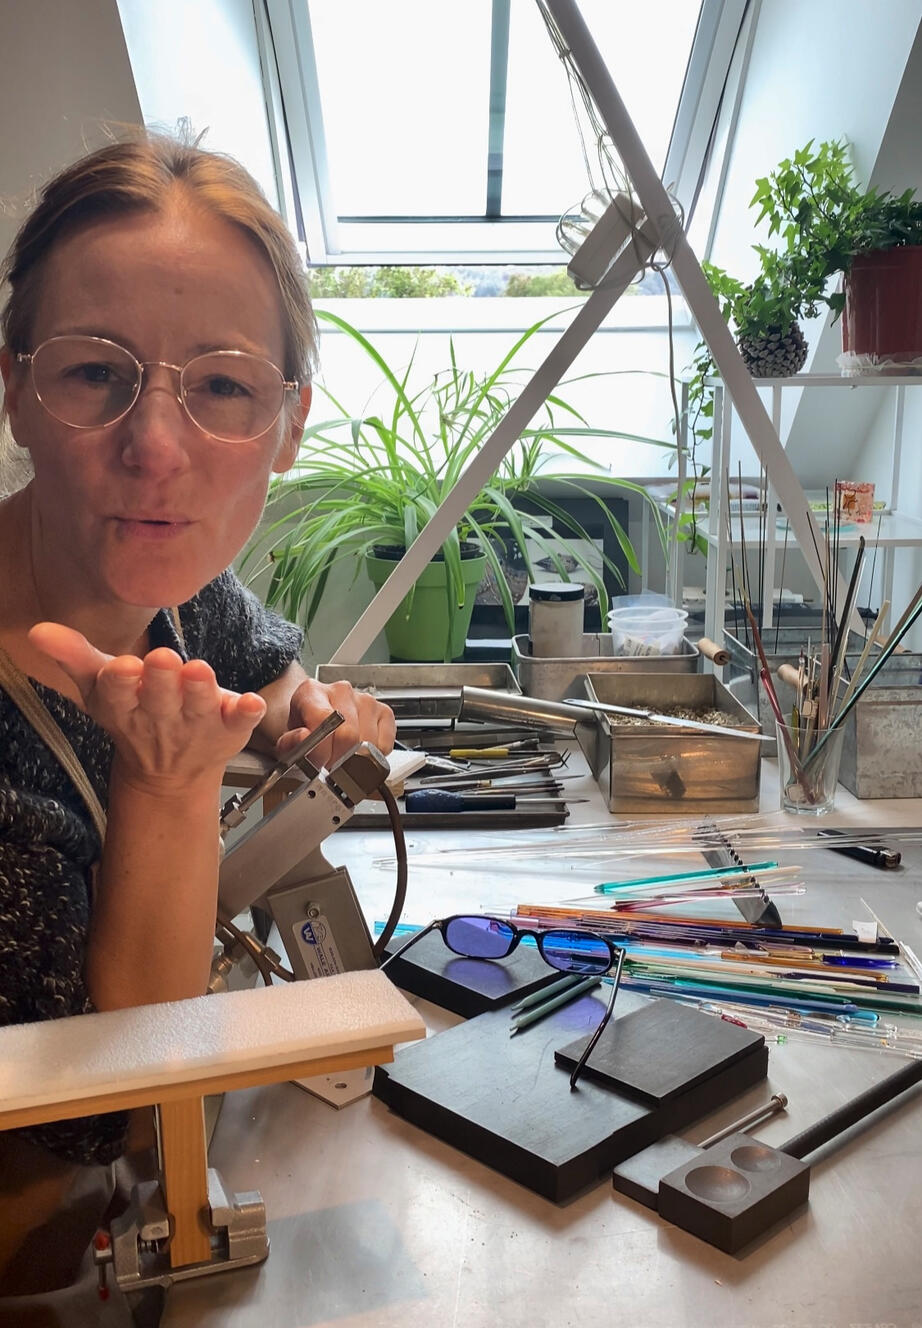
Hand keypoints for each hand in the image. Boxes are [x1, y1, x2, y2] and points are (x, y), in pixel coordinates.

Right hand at [29, 623, 265, 794]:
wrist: (170, 772)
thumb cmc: (134, 714)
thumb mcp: (98, 690)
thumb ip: (74, 658)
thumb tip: (38, 631)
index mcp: (125, 707)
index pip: (117, 695)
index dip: (120, 682)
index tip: (123, 667)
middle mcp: (161, 718)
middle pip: (160, 698)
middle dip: (161, 679)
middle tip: (163, 659)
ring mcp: (197, 725)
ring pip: (199, 707)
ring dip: (200, 689)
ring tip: (199, 670)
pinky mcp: (229, 729)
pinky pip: (240, 722)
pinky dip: (246, 713)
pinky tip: (252, 702)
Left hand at [278, 678, 395, 768]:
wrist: (313, 722)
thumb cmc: (303, 730)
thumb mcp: (286, 740)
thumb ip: (290, 743)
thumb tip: (304, 738)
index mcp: (312, 692)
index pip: (324, 720)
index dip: (322, 750)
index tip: (318, 763)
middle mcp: (341, 691)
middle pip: (349, 735)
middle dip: (338, 759)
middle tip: (329, 764)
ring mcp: (365, 700)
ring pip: (368, 742)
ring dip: (355, 759)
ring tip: (342, 756)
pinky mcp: (384, 712)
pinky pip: (384, 745)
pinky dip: (372, 757)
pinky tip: (358, 751)